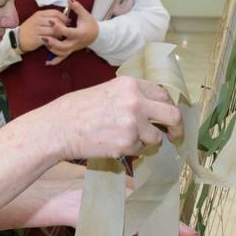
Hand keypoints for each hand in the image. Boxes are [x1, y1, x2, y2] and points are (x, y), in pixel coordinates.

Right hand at [18, 8, 68, 53]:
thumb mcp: (38, 19)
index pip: (55, 12)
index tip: (68, 22)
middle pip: (56, 21)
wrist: (17, 38)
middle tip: (66, 30)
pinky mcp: (36, 39)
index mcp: (39, 14)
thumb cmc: (30, 28)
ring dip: (60, 34)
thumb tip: (63, 18)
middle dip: (63, 26)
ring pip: (53, 30)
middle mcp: (38, 20)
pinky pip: (49, 39)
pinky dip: (54, 40)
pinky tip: (56, 42)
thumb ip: (48, 17)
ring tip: (61, 36)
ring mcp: (36, 30)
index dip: (64, 17)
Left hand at [43, 0, 98, 65]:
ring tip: (44, 42)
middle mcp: (76, 43)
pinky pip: (63, 58)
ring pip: (62, 53)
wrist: (97, 35)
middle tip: (44, 37)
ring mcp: (73, 48)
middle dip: (53, 42)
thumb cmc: (90, 24)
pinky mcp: (71, 51)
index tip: (51, 20)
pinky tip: (47, 63)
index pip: (68, 32)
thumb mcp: (85, 14)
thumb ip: (76, 7)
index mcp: (80, 33)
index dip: (59, 27)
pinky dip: (55, 61)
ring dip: (52, 49)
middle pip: (64, 46)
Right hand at [46, 76, 182, 159]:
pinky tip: (112, 144)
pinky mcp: (126, 143)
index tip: (169, 118)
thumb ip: (131, 97)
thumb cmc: (78, 110)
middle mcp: (135, 101)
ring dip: (146, 142)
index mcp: (130, 84)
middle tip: (175, 136)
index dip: (168, 108)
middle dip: (177, 128)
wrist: (58, 128)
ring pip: (156, 138)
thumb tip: (154, 109)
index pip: (163, 94)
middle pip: (172, 115)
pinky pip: (139, 150)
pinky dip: (131, 150)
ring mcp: (132, 123)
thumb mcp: (107, 91)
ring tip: (125, 139)